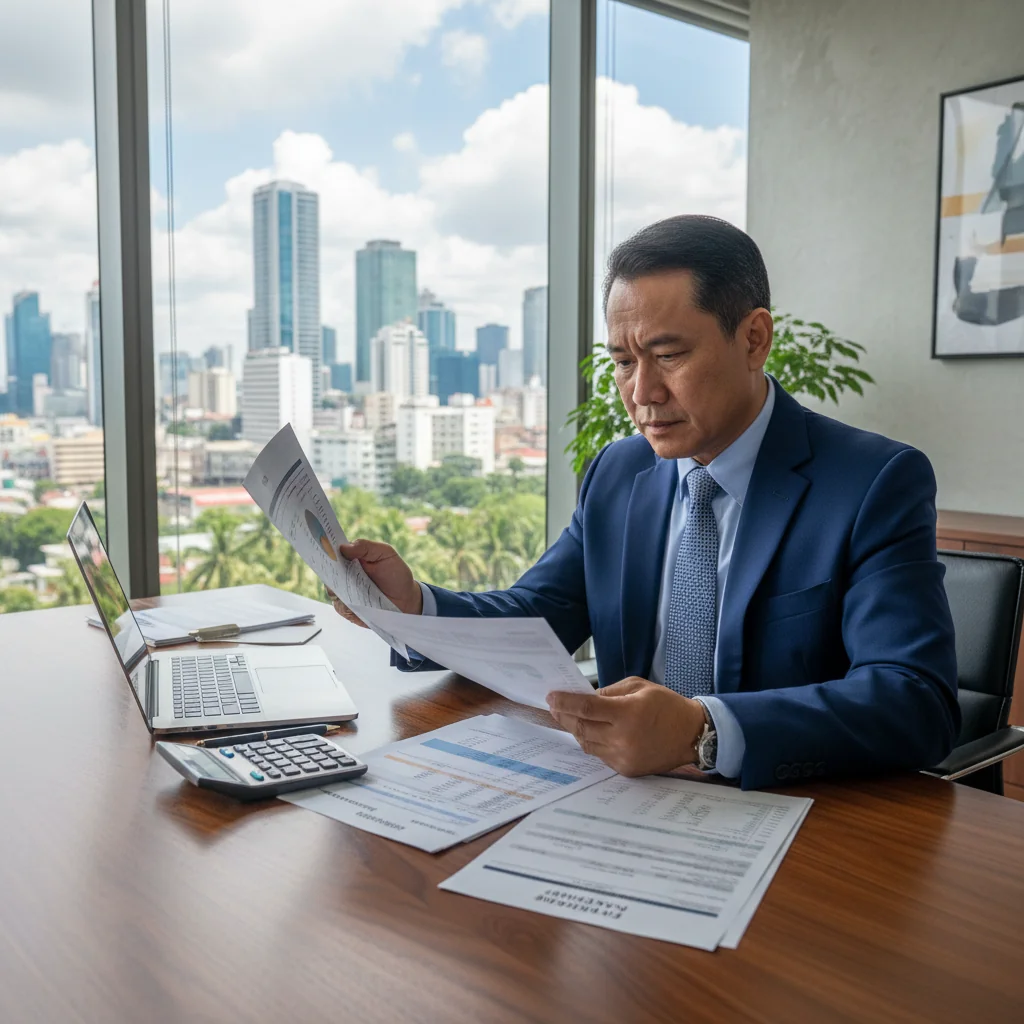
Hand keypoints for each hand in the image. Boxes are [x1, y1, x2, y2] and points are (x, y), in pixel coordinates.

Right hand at [329, 539, 422, 627]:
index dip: (326, 549)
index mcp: (350, 558)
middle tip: (336, 568)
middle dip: (329, 569)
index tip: (325, 547)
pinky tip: (356, 603)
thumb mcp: (385, 554)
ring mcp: (343, 592)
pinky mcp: (347, 609)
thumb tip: (343, 547)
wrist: (406, 599)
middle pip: (327, 571)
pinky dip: (347, 605)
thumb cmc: (395, 574)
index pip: (332, 552)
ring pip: (332, 590)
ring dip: (339, 589)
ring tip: (350, 587)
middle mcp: (343, 575)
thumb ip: (366, 547)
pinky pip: (341, 607)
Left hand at [546, 677, 705, 776]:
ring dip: (575, 730)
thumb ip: (610, 693)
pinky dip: (591, 742)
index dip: (565, 702)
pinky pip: (599, 755)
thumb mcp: (639, 687)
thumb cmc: (667, 706)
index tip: (551, 696)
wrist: (692, 735)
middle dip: (564, 716)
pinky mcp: (626, 769)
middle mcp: (623, 738)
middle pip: (581, 728)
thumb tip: (586, 699)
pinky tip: (589, 732)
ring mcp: (624, 757)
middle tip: (554, 707)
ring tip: (568, 718)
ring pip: (587, 744)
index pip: (586, 708)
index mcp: (627, 714)